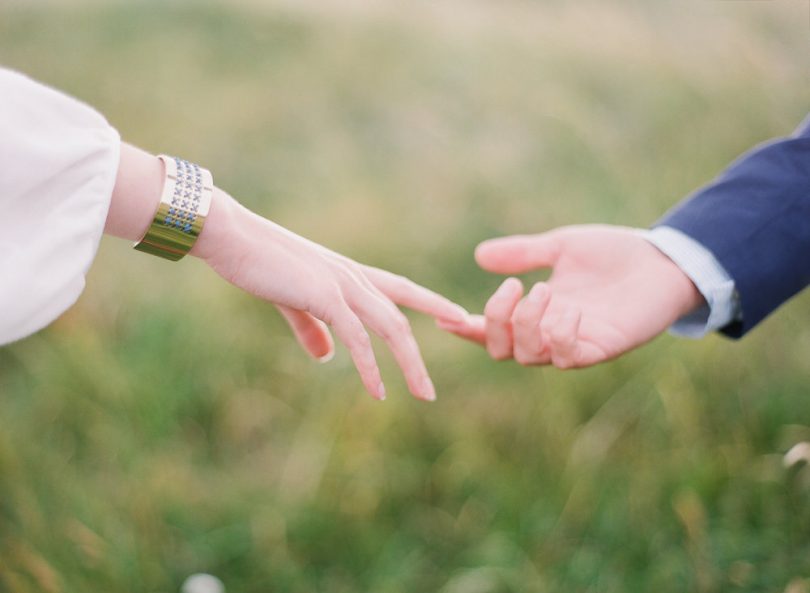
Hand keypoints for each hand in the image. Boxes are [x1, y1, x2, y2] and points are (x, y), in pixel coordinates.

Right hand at [197, 191, 467, 400]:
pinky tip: (378, 390)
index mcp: (350, 276)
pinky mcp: (324, 295)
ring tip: (424, 395)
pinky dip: (370, 366)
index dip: (431, 303)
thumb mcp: (292, 300)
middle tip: (434, 387)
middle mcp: (354, 278)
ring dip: (410, 364)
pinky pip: (357, 337)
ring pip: (390, 327)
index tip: (458, 317)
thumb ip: (312, 328)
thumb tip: (326, 357)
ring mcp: (342, 285)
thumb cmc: (259, 263)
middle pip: (401, 317)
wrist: (233, 237)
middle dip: (421, 353)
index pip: (401, 289)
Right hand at [438, 225, 703, 368]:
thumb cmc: (613, 254)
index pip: (493, 329)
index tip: (446, 318)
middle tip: (514, 286)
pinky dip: (560, 335)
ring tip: (544, 290)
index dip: (467, 328)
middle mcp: (549, 333)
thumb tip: (480, 255)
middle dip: (497, 321)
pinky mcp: (601, 349)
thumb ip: (524, 254)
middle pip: (502, 350)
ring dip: (526, 325)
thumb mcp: (561, 247)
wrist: (663, 259)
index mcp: (535, 312)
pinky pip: (568, 358)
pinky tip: (570, 310)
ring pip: (529, 356)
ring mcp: (574, 344)